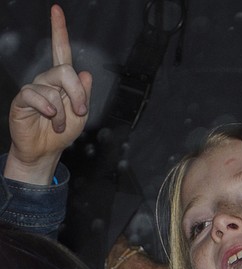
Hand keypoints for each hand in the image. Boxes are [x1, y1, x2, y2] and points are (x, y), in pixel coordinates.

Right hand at [6, 4, 90, 184]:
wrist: (45, 150)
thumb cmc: (62, 132)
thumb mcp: (81, 114)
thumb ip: (84, 94)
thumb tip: (86, 73)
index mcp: (62, 80)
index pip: (60, 50)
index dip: (59, 30)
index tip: (56, 9)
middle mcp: (47, 80)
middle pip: (65, 71)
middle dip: (77, 92)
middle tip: (80, 111)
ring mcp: (34, 88)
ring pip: (53, 88)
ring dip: (63, 111)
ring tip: (60, 124)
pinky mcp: (23, 99)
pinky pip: (36, 95)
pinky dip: (48, 108)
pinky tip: (50, 118)